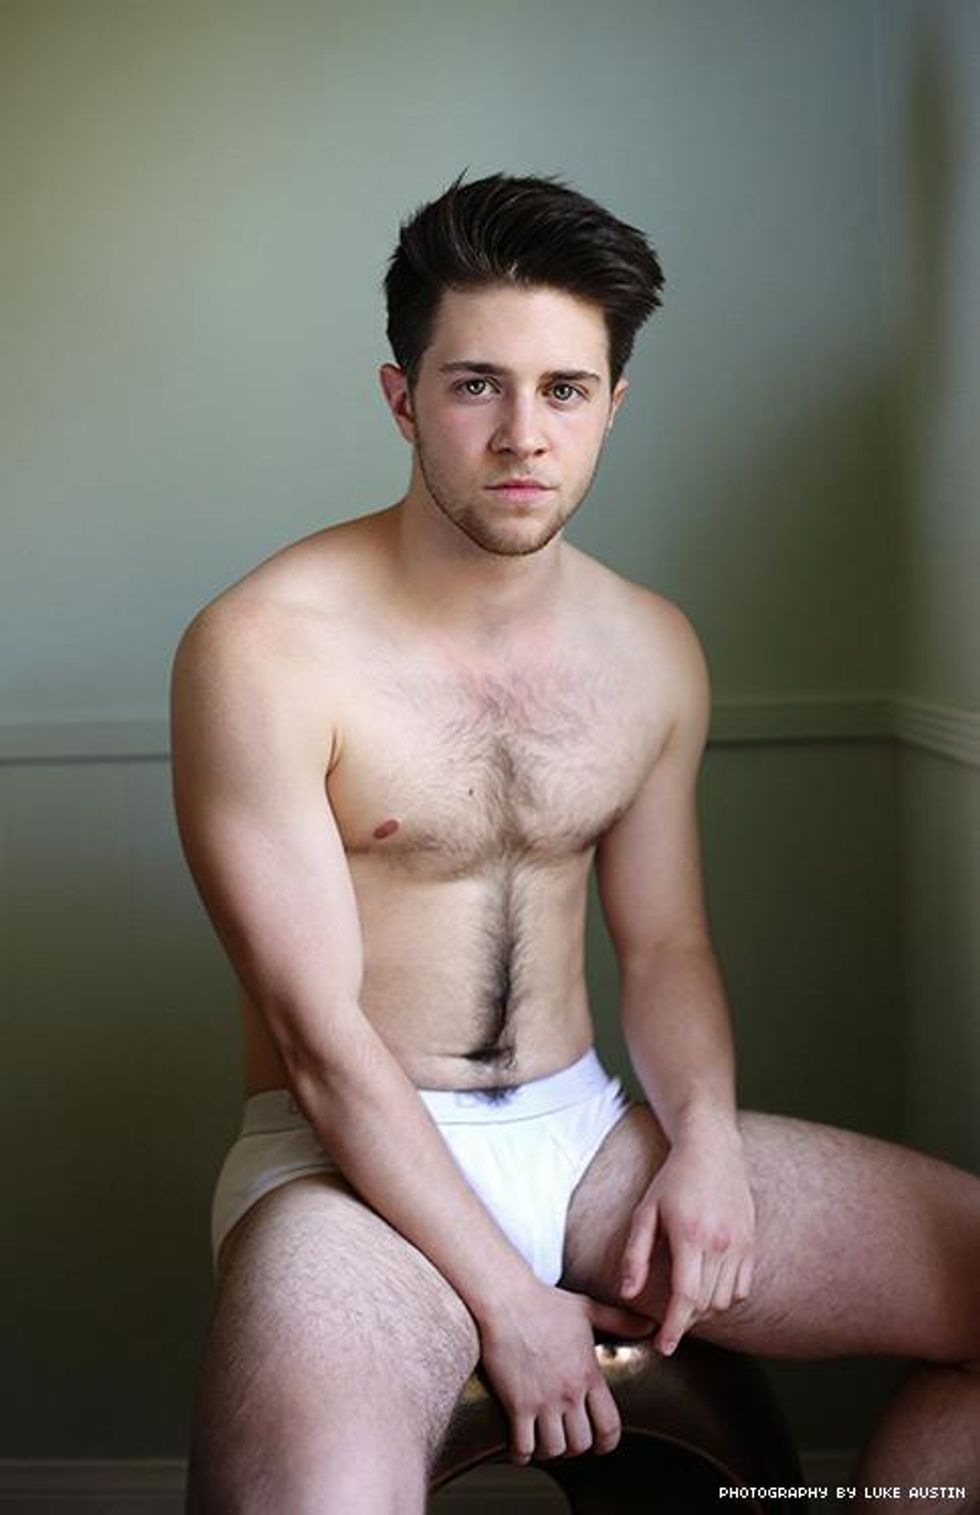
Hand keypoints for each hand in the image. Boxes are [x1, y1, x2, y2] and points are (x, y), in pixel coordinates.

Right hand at [478, 1281, 653, 1463]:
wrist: (506, 1299)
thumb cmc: (543, 1302)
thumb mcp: (587, 1309)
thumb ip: (620, 1321)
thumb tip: (649, 1325)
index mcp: (589, 1373)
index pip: (609, 1426)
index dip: (607, 1443)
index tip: (599, 1444)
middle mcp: (569, 1391)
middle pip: (581, 1443)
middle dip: (575, 1446)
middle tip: (566, 1438)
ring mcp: (543, 1399)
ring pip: (554, 1449)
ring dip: (549, 1450)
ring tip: (543, 1441)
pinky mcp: (517, 1403)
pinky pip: (523, 1446)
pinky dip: (522, 1454)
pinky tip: (520, 1447)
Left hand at [620, 1111, 754, 1355]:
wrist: (712, 1149)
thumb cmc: (674, 1179)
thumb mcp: (646, 1212)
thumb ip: (635, 1255)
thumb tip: (627, 1293)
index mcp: (691, 1236)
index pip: (686, 1297)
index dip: (675, 1328)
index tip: (665, 1346)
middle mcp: (721, 1243)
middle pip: (705, 1304)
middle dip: (685, 1320)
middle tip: (668, 1321)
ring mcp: (741, 1244)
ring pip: (725, 1300)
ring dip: (704, 1311)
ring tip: (686, 1302)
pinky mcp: (752, 1243)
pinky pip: (742, 1288)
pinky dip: (725, 1298)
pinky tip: (708, 1288)